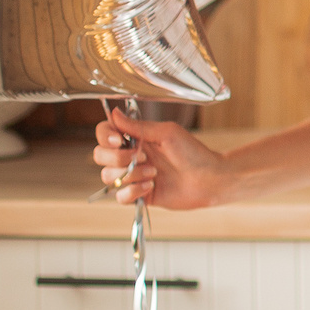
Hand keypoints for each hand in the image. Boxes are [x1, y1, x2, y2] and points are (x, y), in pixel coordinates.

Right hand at [91, 115, 231, 209]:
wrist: (209, 179)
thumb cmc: (193, 152)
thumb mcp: (166, 133)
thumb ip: (138, 126)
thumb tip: (114, 112)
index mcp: (135, 138)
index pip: (104, 133)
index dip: (105, 136)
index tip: (118, 140)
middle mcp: (130, 156)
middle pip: (99, 156)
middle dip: (117, 158)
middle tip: (143, 158)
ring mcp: (133, 176)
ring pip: (108, 177)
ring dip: (130, 175)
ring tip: (154, 173)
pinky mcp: (139, 194)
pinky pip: (120, 197)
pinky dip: (133, 191)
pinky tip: (151, 187)